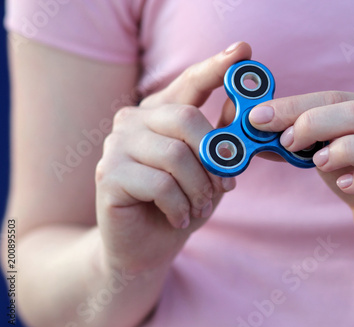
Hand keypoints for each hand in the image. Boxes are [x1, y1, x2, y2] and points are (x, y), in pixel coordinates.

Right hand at [95, 42, 250, 272]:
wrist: (146, 248)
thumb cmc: (180, 203)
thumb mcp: (210, 170)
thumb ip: (224, 138)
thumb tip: (246, 106)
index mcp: (160, 113)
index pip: (190, 82)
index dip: (216, 67)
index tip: (243, 50)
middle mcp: (133, 120)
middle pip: (187, 119)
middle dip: (215, 157)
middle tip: (224, 185)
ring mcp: (116, 145)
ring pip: (176, 156)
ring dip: (199, 189)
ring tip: (199, 207)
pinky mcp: (107, 174)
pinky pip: (160, 185)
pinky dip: (180, 206)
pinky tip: (179, 218)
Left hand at [249, 91, 353, 253]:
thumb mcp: (326, 152)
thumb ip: (297, 140)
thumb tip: (255, 132)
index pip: (333, 96)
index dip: (294, 105)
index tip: (259, 118)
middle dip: (312, 124)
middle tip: (286, 143)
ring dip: (339, 151)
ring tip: (318, 163)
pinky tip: (343, 185)